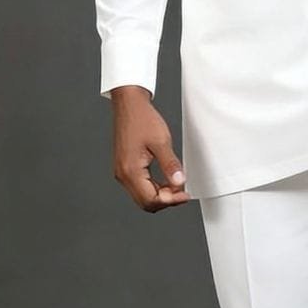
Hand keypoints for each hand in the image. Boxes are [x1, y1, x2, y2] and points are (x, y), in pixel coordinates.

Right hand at [109, 86, 190, 211]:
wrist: (129, 105)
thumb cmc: (142, 119)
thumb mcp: (161, 142)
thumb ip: (170, 165)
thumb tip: (179, 183)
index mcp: (130, 170)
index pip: (151, 200)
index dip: (170, 201)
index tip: (185, 194)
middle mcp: (123, 174)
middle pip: (145, 202)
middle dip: (166, 201)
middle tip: (183, 191)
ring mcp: (122, 172)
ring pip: (143, 196)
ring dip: (161, 195)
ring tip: (177, 184)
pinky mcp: (125, 168)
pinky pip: (140, 186)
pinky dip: (155, 188)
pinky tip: (166, 180)